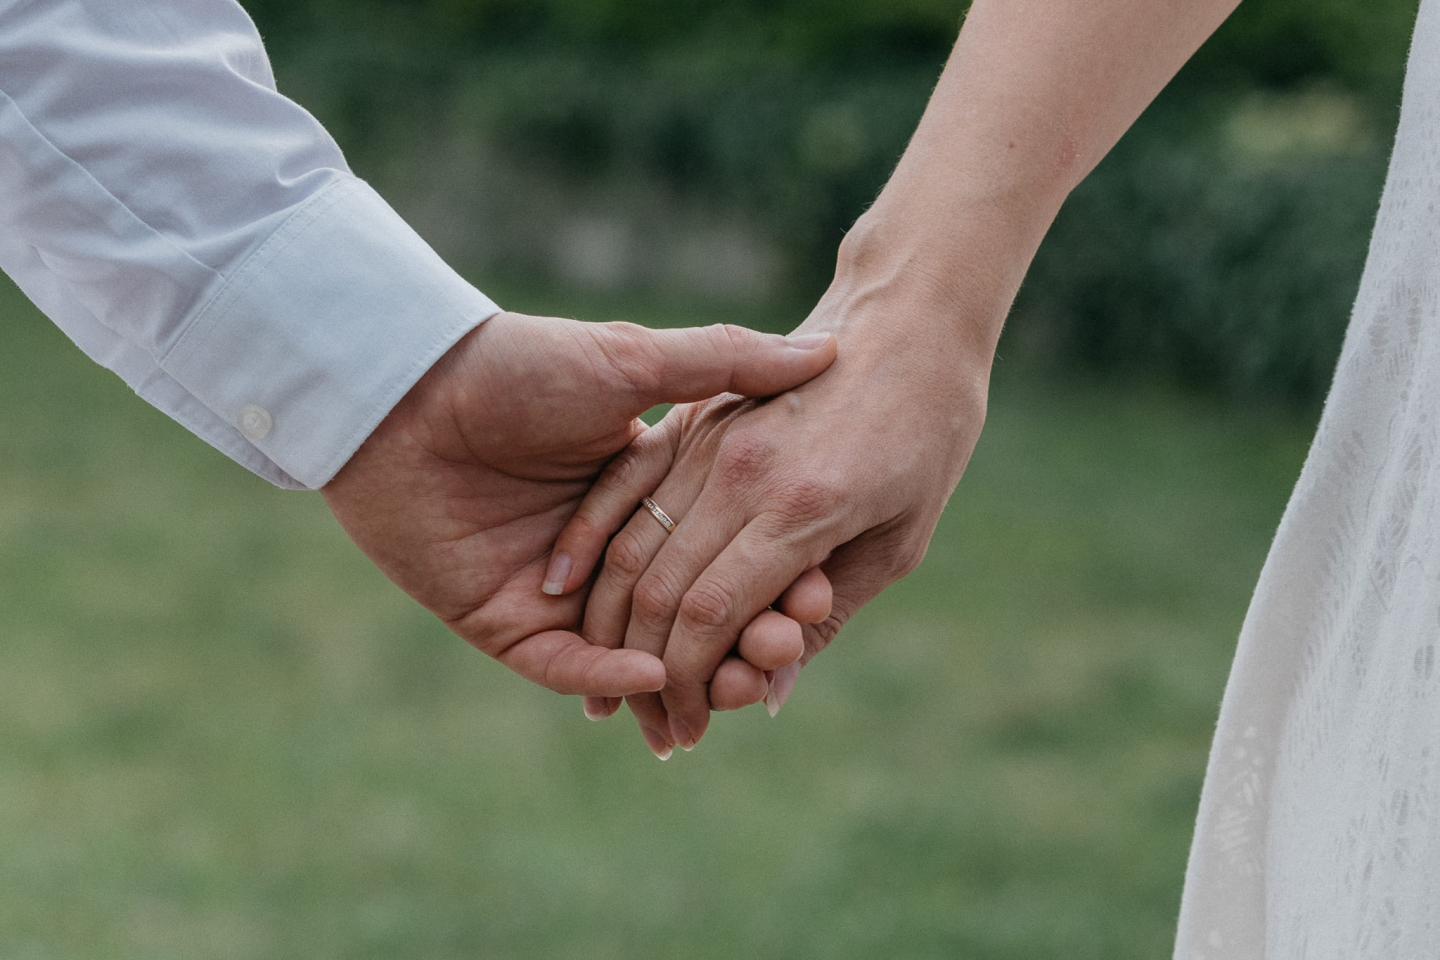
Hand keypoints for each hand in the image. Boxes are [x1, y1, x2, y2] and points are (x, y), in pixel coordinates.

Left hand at [321, 311, 836, 701]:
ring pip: (633, 656)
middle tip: (785, 656)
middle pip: (688, 617)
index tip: (822, 593)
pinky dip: (606, 673)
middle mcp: (607, 555)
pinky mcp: (503, 626)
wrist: (407, 390)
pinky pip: (563, 664)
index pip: (722, 553)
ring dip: (685, 671)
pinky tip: (653, 671)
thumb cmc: (520, 368)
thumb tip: (824, 354)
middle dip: (740, 642)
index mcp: (643, 500)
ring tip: (737, 681)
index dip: (773, 577)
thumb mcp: (635, 362)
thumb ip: (725, 365)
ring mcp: (557, 596)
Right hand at [550, 273, 988, 751]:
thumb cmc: (926, 437)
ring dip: (611, 623)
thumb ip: (826, 618)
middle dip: (648, 670)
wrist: (911, 321)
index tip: (689, 720)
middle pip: (658, 587)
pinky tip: (569, 594)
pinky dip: (591, 547)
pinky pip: (620, 490)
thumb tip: (771, 697)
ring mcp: (708, 438)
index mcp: (802, 506)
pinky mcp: (690, 418)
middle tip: (656, 724)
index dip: (687, 678)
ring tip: (610, 682)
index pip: (711, 612)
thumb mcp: (899, 541)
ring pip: (629, 544)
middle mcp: (742, 471)